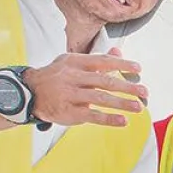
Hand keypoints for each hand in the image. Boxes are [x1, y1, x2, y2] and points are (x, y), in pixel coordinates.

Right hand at [24, 48, 147, 127]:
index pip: (102, 61)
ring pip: (100, 98)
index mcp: (75, 63)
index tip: (138, 68)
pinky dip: (108, 119)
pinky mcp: (68, 112)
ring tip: (138, 107)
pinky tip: (122, 121)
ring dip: (121, 103)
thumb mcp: (72, 62)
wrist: (29, 92)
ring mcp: (70, 95)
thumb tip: (118, 51)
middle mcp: (72, 77)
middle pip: (104, 81)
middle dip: (127, 86)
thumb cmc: (56, 77)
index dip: (122, 64)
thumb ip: (96, 59)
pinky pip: (92, 116)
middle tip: (144, 91)